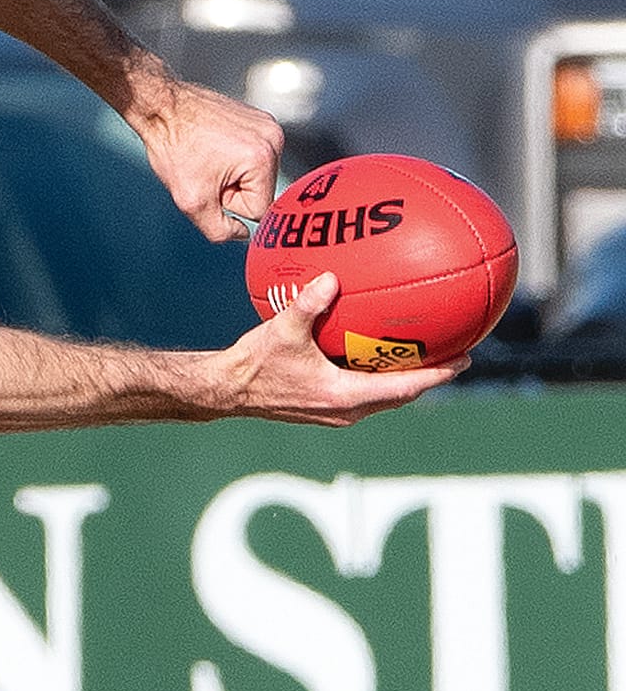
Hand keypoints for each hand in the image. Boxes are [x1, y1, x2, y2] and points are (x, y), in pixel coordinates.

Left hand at [132, 70, 283, 240]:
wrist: (161, 106)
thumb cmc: (173, 148)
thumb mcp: (192, 202)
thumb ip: (220, 230)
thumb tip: (242, 234)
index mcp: (263, 158)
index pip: (258, 210)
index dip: (228, 204)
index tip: (210, 183)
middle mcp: (274, 139)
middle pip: (260, 191)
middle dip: (232, 189)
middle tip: (206, 169)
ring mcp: (269, 126)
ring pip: (256, 175)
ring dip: (232, 174)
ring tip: (208, 156)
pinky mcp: (259, 119)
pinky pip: (252, 157)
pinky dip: (233, 157)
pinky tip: (212, 145)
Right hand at [216, 273, 460, 424]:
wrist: (226, 391)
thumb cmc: (253, 363)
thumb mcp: (281, 330)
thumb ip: (308, 304)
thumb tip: (333, 278)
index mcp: (343, 396)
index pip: (404, 388)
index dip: (438, 375)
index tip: (465, 359)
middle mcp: (345, 410)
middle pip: (401, 396)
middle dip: (431, 376)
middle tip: (457, 354)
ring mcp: (335, 412)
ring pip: (384, 398)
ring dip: (407, 379)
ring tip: (427, 355)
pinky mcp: (324, 408)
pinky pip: (365, 394)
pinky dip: (380, 378)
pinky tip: (378, 355)